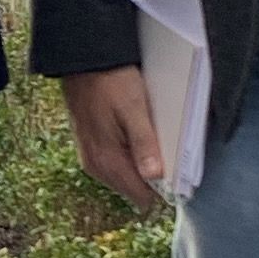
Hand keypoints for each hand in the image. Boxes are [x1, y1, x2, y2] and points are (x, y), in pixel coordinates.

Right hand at [63, 65, 167, 211]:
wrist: (83, 61)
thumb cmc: (110, 82)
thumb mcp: (133, 109)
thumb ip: (143, 144)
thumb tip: (154, 177)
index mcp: (107, 161)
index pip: (141, 196)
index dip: (162, 187)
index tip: (175, 168)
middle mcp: (96, 166)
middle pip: (134, 188)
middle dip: (152, 174)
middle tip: (164, 146)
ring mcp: (92, 158)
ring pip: (126, 175)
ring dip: (141, 162)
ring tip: (149, 135)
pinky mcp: (92, 147)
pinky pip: (117, 162)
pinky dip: (130, 153)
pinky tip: (135, 132)